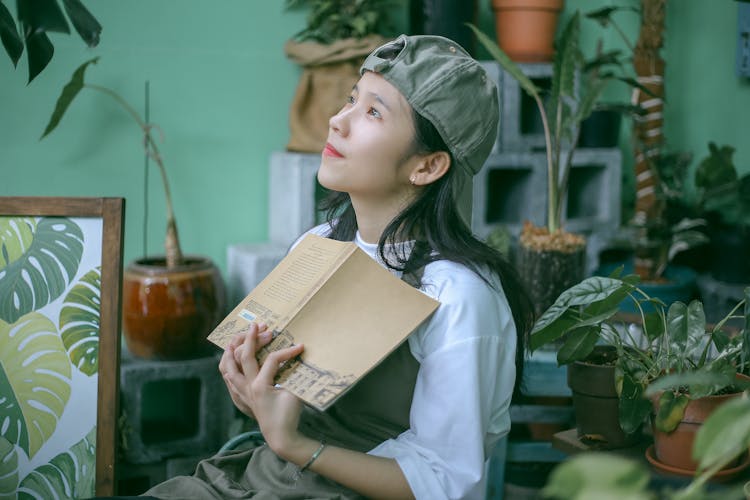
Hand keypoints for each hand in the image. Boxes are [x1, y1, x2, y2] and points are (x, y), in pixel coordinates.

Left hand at [219, 322, 304, 450]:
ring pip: (227, 367)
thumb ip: (292, 373)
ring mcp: (241, 393)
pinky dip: (228, 365)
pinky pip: (228, 378)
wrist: (280, 436)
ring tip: (237, 338)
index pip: (272, 359)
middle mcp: (247, 387)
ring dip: (231, 350)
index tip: (300, 346)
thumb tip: (295, 357)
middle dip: (251, 337)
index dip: (287, 351)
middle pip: (244, 356)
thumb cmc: (289, 416)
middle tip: (260, 325)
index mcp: (261, 386)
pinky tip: (232, 358)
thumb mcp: (294, 393)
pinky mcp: (240, 397)